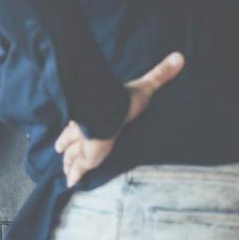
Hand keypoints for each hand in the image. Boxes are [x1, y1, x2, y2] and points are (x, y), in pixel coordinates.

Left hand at [54, 51, 184, 186]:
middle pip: (72, 138)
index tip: (70, 129)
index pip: (82, 120)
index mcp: (94, 114)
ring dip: (68, 161)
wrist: (110, 110)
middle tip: (59, 150)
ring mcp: (84, 144)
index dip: (74, 126)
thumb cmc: (123, 99)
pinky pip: (79, 169)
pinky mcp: (87, 157)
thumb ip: (160, 73)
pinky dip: (75, 175)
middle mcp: (86, 129)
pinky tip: (71, 183)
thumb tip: (180, 56)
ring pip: (72, 154)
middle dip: (66, 144)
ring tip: (65, 169)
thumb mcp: (145, 86)